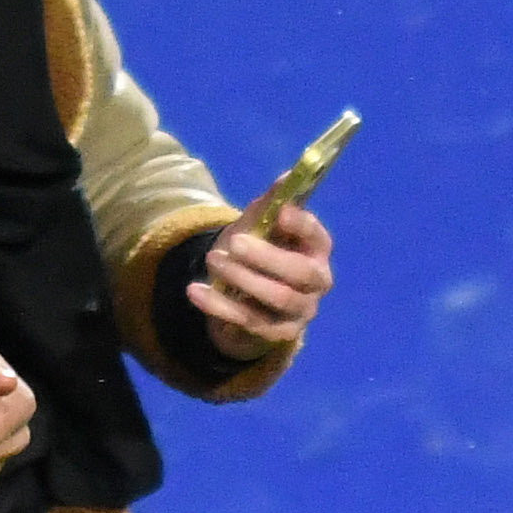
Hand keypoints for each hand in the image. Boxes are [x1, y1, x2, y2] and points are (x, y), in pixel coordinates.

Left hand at [191, 205, 332, 362]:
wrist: (244, 293)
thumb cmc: (259, 248)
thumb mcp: (260, 224)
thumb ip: (271, 203)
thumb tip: (285, 178)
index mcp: (317, 248)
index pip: (316, 235)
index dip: (301, 225)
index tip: (280, 212)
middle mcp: (317, 281)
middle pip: (300, 272)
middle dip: (267, 257)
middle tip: (234, 242)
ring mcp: (301, 310)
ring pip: (277, 298)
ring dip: (243, 278)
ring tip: (212, 259)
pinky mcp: (279, 333)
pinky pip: (250, 322)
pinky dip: (220, 306)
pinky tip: (195, 291)